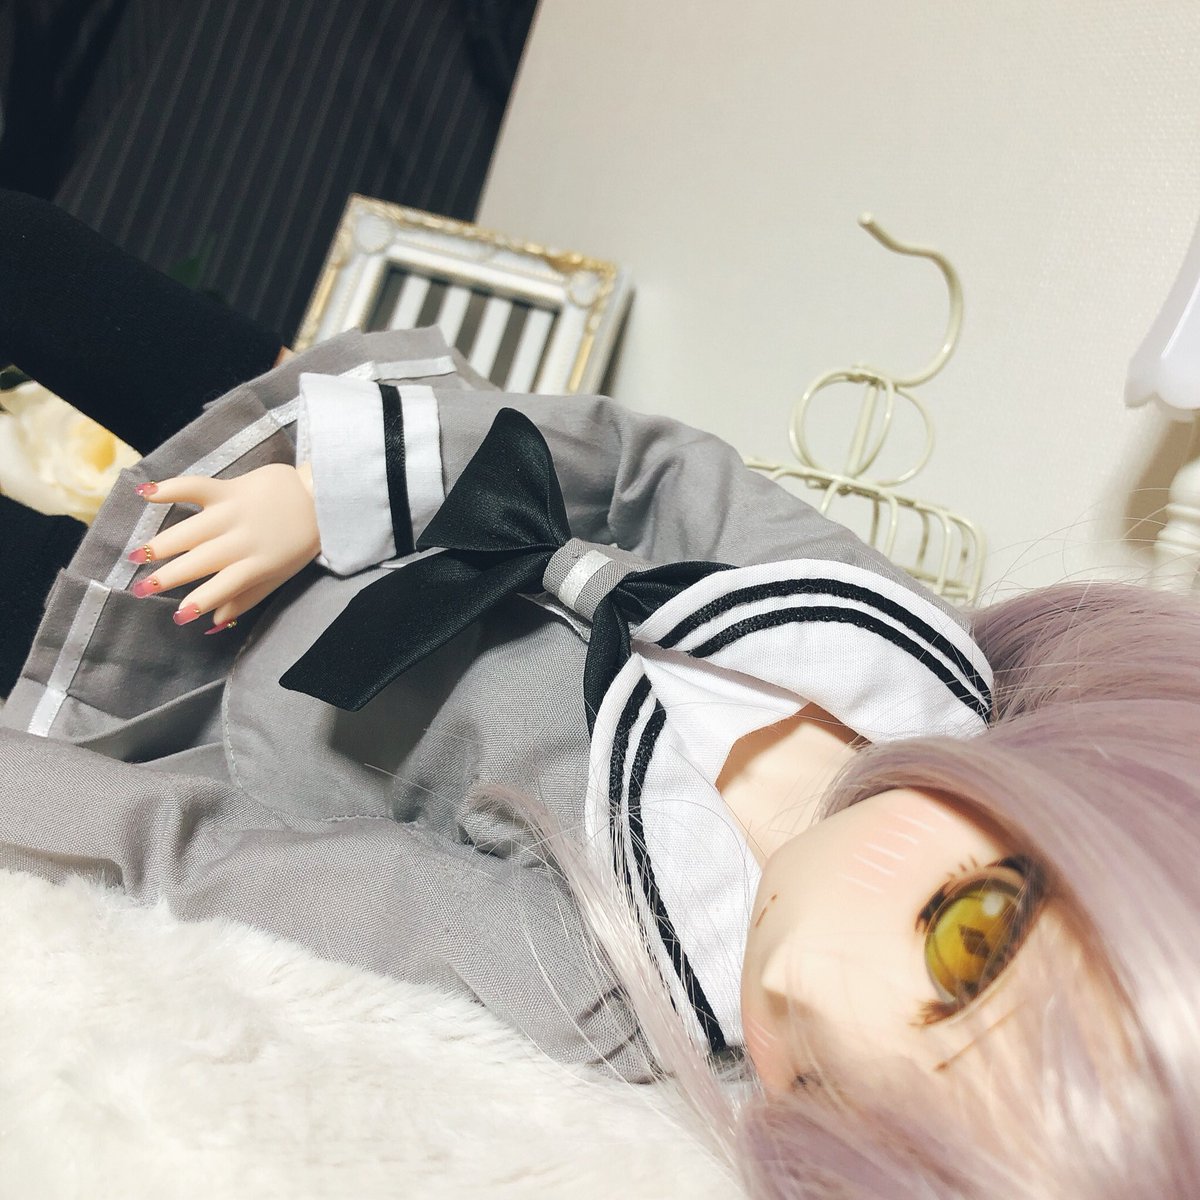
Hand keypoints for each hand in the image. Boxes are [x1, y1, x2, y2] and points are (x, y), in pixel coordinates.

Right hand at [131, 463, 319, 629]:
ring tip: (135, 557)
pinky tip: (145, 492)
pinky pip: (195, 487)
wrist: (320, 498)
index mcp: (254, 566)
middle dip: (168, 577)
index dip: (200, 602)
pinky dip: (169, 488)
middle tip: (140, 590)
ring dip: (160, 544)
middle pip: (198, 562)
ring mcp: (233, 513)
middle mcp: (240, 541)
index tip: (177, 616)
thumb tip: (215, 623)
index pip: (222, 588)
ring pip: (189, 531)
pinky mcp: (230, 488)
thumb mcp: (278, 576)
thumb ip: (247, 598)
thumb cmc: (298, 543)